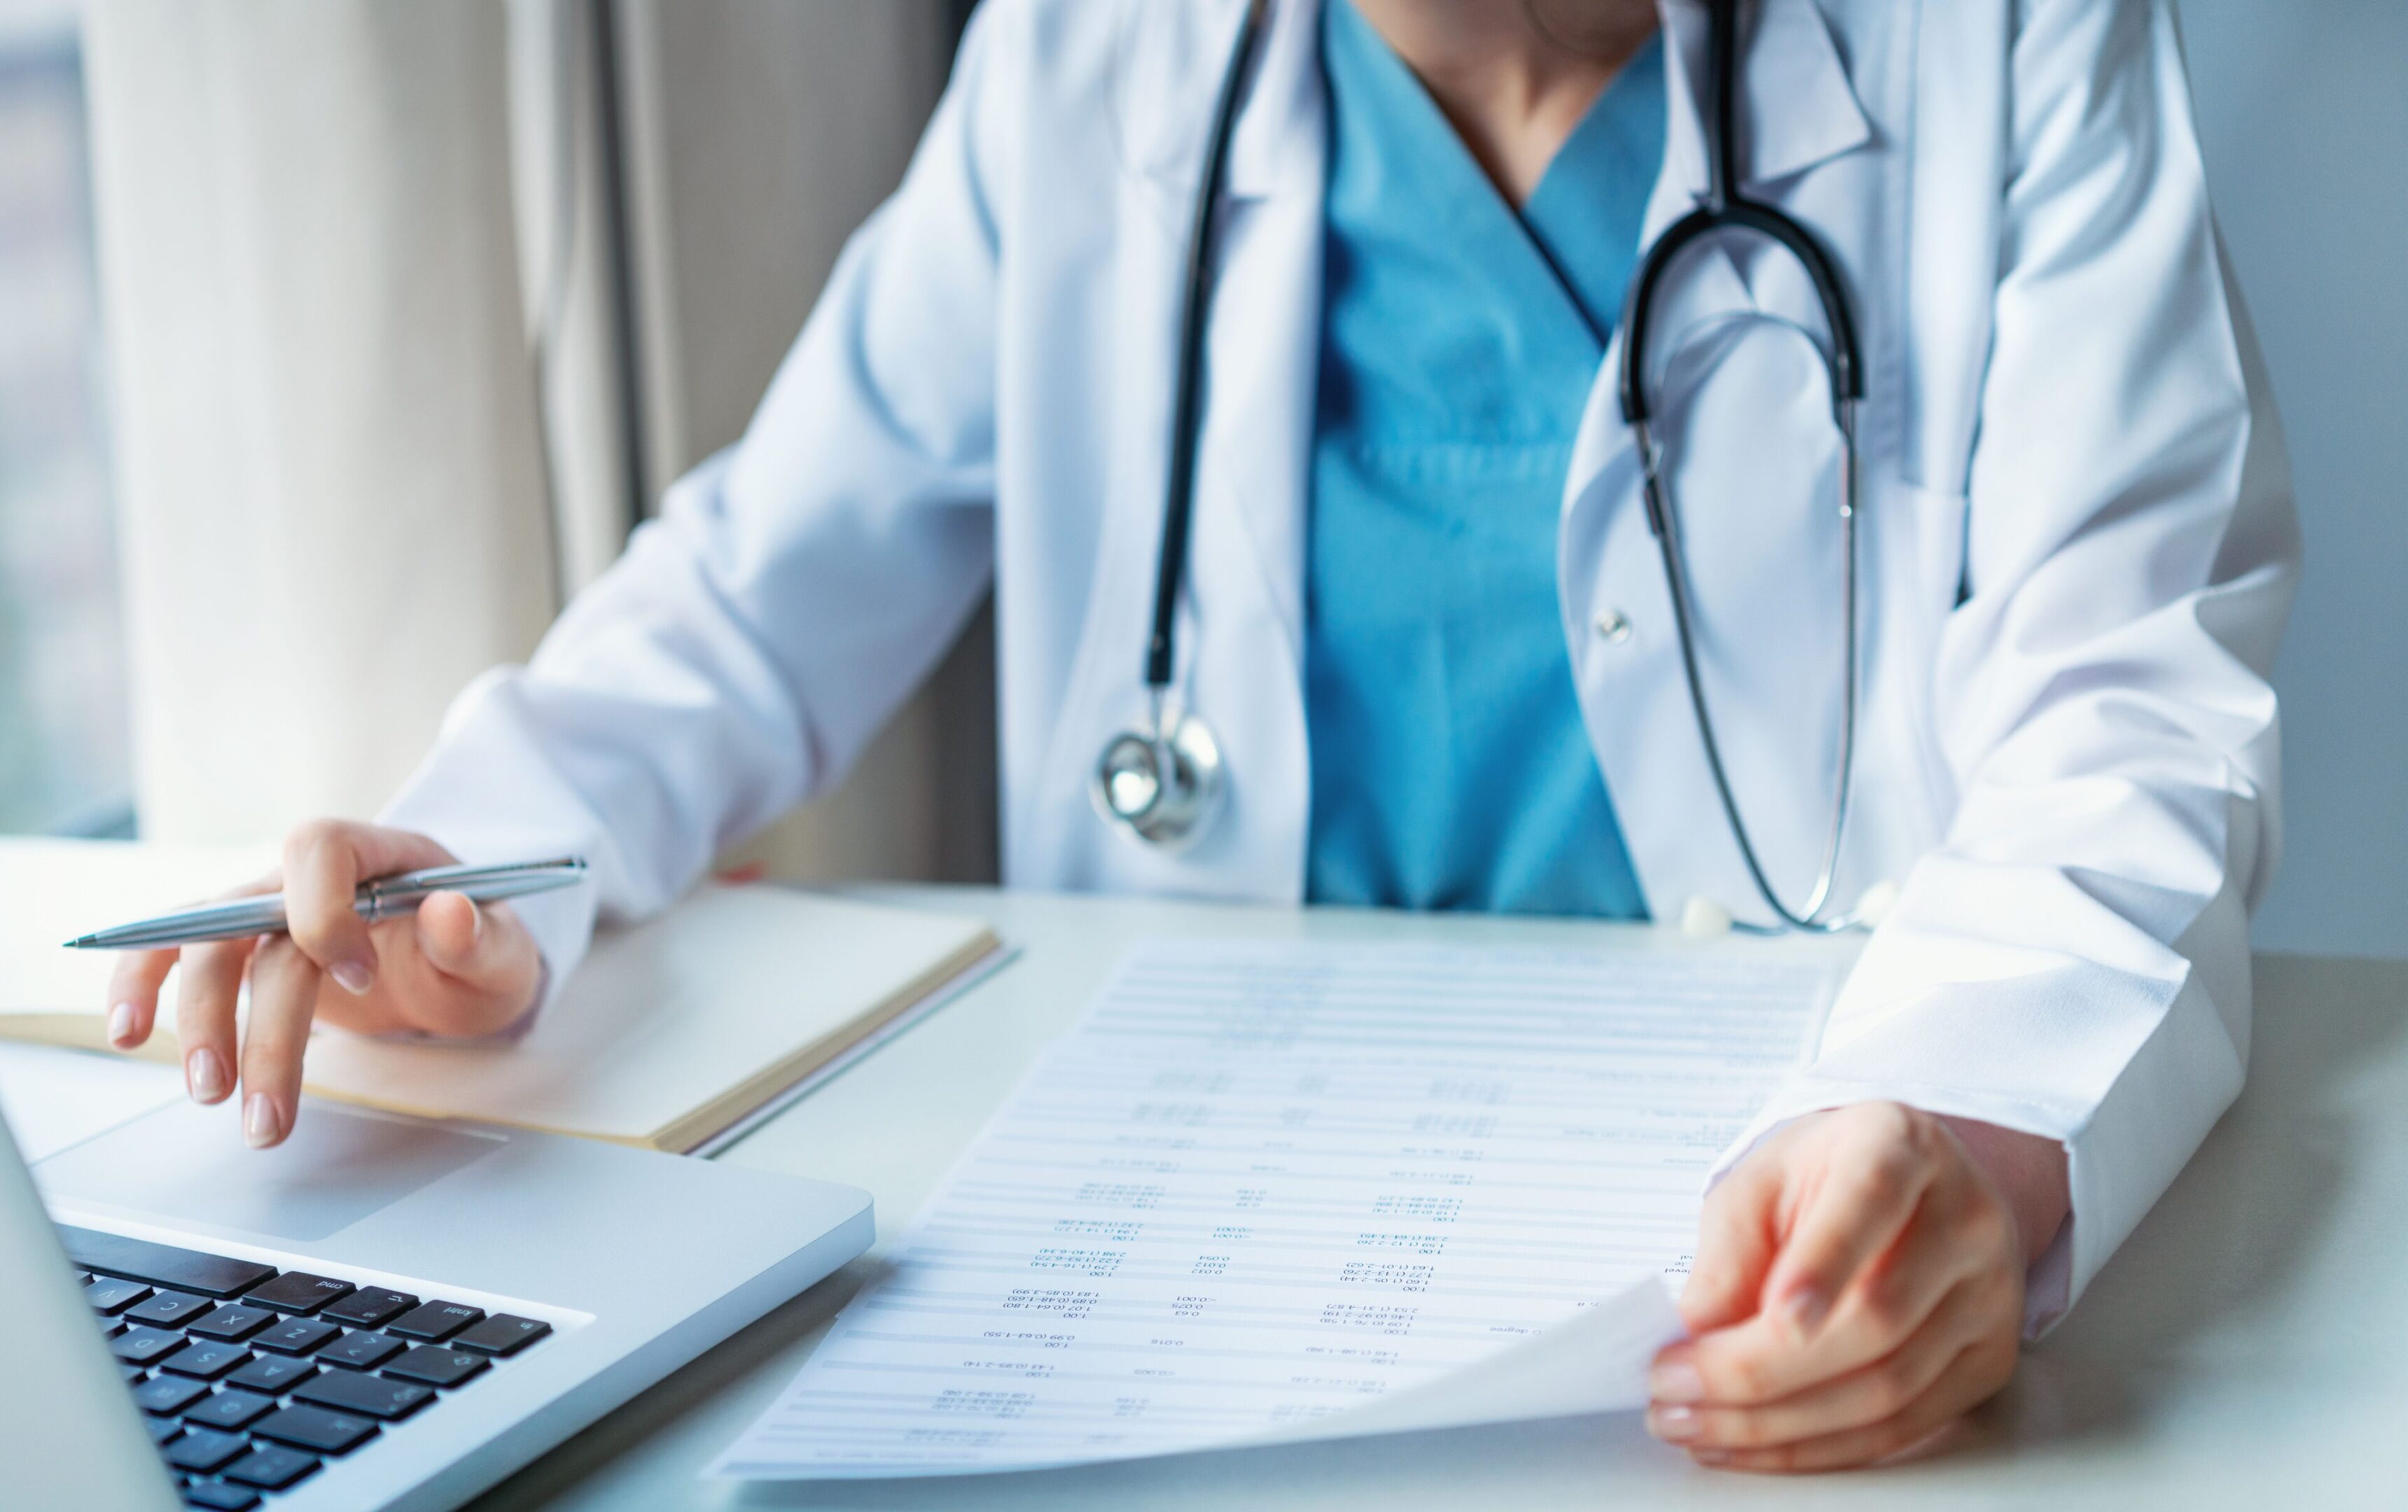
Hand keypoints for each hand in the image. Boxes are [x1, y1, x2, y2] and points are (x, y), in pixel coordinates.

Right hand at [104, 821, 543, 1148]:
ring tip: (213, 1096)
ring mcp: (268, 912)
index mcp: (378, 853)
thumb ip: (478, 936)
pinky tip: (129, 1032)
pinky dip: (143, 985)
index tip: (358, 979)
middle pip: (256, 925)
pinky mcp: (247, 952)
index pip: (320, 851)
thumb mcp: (503, 949)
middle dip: (258, 1020)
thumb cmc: (477, 948)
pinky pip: (177, 954)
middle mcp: (309, 876)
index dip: (324, 912)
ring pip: (210, 951)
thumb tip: (448, 912)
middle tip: (266, 1105)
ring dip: (202, 1025)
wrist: (458, 963)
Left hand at [1646, 1102, 2068, 1472]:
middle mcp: (1965, 1218)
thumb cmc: (1818, 1181)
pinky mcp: (1988, 1361)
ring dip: (1780, 1424)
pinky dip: (1819, 1448)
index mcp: (1901, 1145)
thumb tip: (1695, 1339)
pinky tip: (1753, 1445)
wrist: (1900, 1191)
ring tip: (1696, 1425)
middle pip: (1876, 1317)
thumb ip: (1729, 1255)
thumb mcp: (1758, 1186)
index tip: (1778, 1316)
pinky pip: (1903, 1428)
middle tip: (1675, 1388)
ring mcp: (1989, 1295)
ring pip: (1889, 1388)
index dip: (1826, 1263)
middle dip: (1763, 1370)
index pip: (1871, 1200)